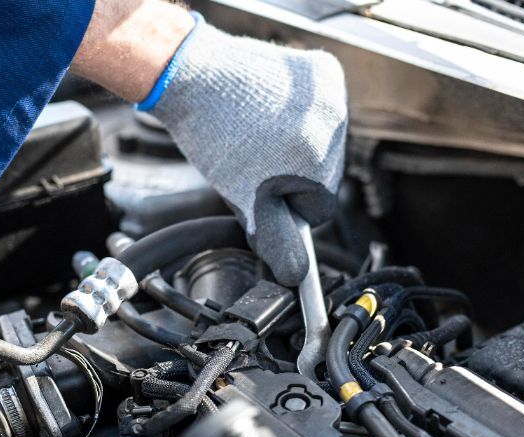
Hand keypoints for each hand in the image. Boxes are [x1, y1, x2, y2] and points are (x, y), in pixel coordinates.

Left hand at [146, 19, 347, 285]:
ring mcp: (331, 93)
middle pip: (326, 176)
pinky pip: (324, 111)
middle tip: (257, 161)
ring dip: (298, 145)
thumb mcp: (243, 199)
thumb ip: (274, 241)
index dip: (287, 206)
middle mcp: (331, 123)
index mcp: (314, 160)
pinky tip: (274, 111)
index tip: (265, 192)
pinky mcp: (326, 71)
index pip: (320, 209)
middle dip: (294, 176)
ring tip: (262, 134)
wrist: (192, 74)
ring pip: (326, 143)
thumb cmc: (212, 134)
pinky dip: (303, 114)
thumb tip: (297, 276)